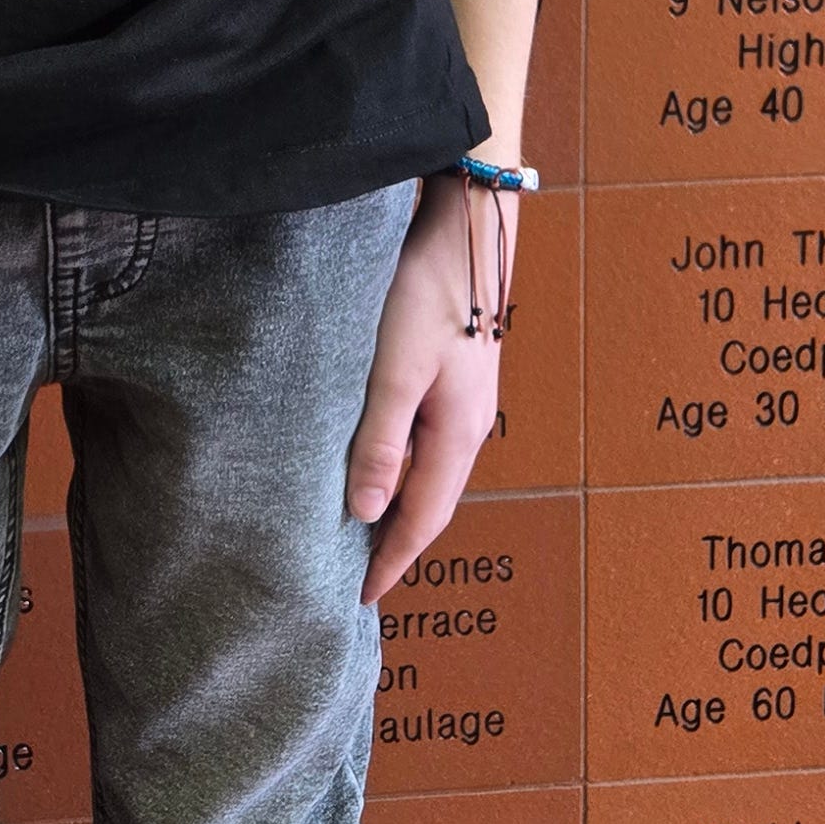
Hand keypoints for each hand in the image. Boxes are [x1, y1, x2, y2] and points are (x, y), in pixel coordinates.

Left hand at [347, 173, 505, 603]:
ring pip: (426, 469)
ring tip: (361, 528)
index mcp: (458, 433)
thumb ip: (380, 442)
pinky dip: (401, 464)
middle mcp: (467, 423)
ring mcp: (463, 397)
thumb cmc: (428, 292)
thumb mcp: (394, 371)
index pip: (422, 519)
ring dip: (397, 502)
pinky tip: (377, 459)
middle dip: (396, 542)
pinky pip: (424, 438)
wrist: (467, 225)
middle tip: (357, 576)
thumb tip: (366, 513)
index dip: (392, 560)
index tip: (361, 598)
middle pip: (429, 501)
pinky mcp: (452, 372)